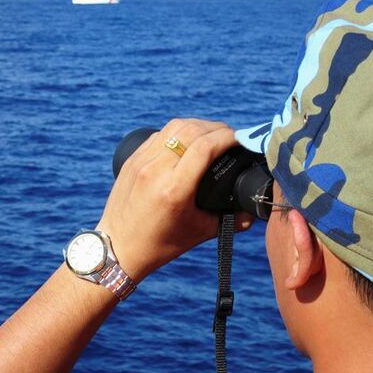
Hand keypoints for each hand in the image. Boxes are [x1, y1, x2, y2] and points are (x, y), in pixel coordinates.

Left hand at [96, 118, 252, 281]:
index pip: (205, 146)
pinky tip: (188, 139)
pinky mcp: (132, 159)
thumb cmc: (160, 244)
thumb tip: (254, 212)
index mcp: (174, 188)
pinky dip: (178, 132)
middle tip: (231, 137)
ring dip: (198, 125)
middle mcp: (156, 170)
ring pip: (174, 127)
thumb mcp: (200, 233)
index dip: (228, 137)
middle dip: (217, 128)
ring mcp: (141, 161)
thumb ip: (231, 221)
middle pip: (192, 130)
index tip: (242, 139)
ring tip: (212, 134)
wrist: (117, 247)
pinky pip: (159, 135)